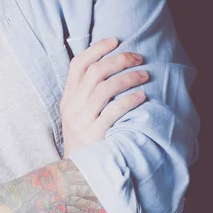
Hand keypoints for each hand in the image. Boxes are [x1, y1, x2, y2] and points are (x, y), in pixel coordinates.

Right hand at [60, 37, 148, 156]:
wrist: (76, 173)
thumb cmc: (84, 139)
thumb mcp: (77, 114)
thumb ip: (87, 93)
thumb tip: (110, 67)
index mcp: (67, 97)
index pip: (78, 64)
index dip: (96, 49)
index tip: (115, 40)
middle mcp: (72, 106)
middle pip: (94, 73)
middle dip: (118, 60)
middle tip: (138, 57)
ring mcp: (81, 121)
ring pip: (103, 89)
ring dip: (127, 78)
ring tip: (144, 74)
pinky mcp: (94, 135)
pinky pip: (112, 112)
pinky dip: (128, 100)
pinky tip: (142, 96)